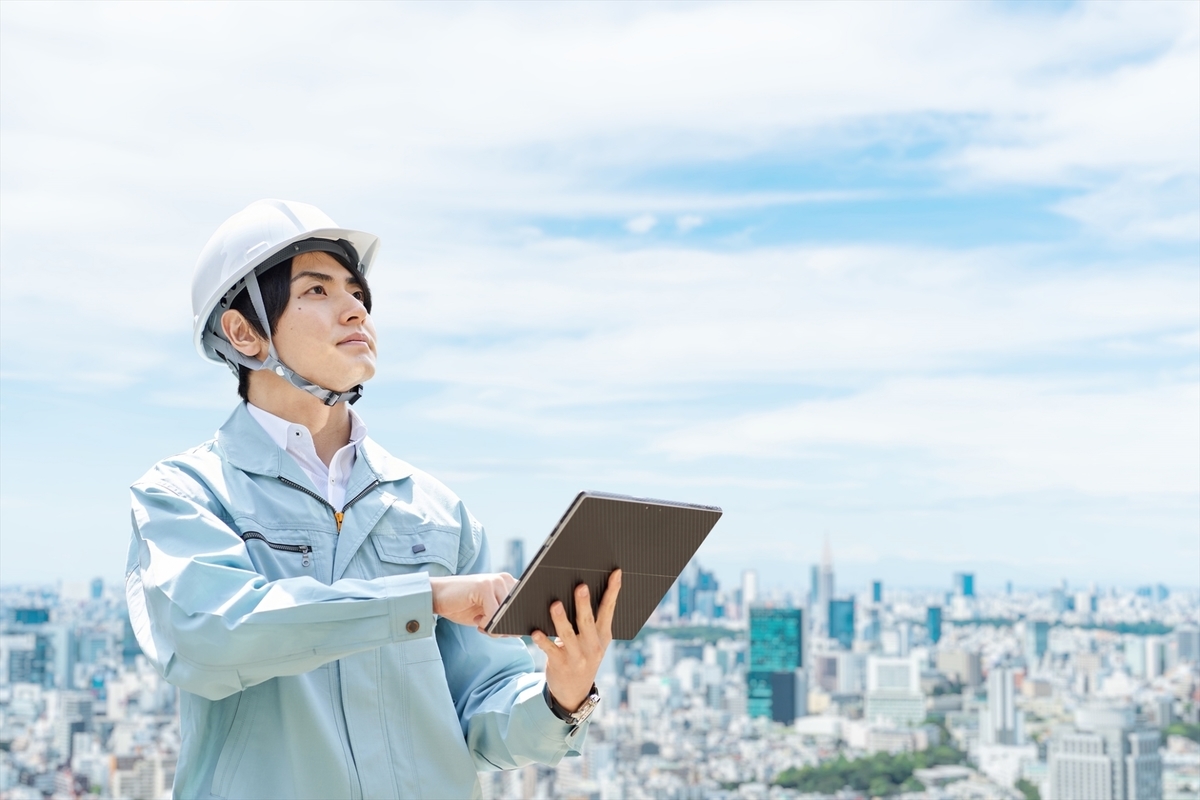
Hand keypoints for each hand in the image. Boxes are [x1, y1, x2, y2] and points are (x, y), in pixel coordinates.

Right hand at [430, 573, 515, 630]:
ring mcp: (495, 580)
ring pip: (507, 614)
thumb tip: (520, 631)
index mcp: (509, 584)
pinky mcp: (484, 585)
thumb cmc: (463, 606)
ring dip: (495, 627)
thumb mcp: (488, 613)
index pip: (526, 605)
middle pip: (518, 612)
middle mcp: (505, 579)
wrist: (437, 596)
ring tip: (481, 623)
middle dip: (505, 627)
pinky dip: (486, 624)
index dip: (517, 622)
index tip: (504, 629)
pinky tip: (476, 619)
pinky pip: (495, 614)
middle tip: (488, 628)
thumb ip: (504, 618)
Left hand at [531, 568, 621, 712]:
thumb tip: (582, 588)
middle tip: (581, 586)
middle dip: (584, 604)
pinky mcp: (560, 664)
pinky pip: (550, 650)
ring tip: (555, 605)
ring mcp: (577, 656)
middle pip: (588, 621)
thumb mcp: (594, 641)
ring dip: (561, 619)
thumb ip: (592, 621)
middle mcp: (592, 645)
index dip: (613, 591)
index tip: (615, 573)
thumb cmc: (583, 656)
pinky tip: (536, 632)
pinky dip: (543, 640)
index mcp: (603, 635)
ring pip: (568, 635)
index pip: (609, 609)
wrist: (574, 692)